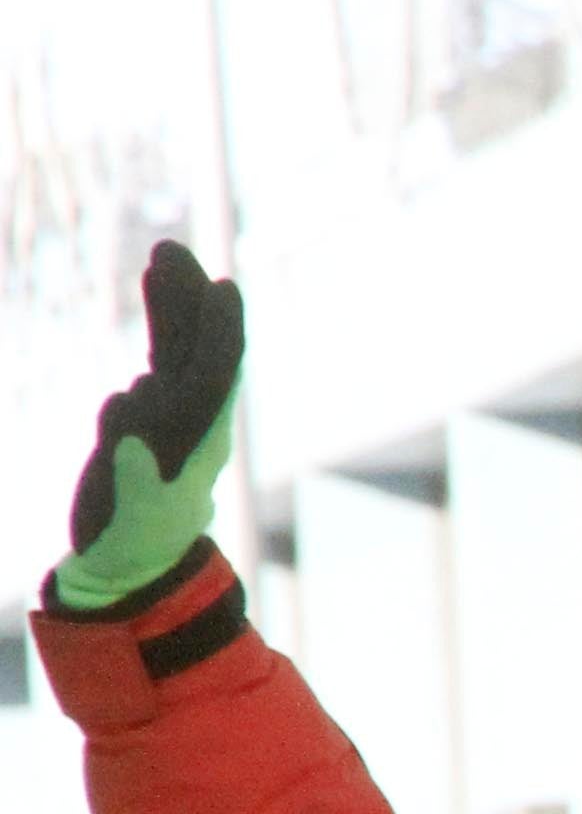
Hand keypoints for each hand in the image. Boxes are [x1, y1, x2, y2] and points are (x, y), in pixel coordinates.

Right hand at [56, 242, 241, 615]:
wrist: (133, 565)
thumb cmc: (136, 546)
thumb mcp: (136, 516)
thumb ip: (135, 474)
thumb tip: (127, 420)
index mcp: (198, 438)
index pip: (216, 373)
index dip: (220, 331)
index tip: (222, 288)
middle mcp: (191, 421)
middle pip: (197, 349)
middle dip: (188, 300)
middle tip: (170, 249)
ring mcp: (172, 418)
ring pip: (178, 351)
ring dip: (172, 307)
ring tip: (160, 258)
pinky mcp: (150, 423)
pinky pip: (160, 368)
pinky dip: (159, 336)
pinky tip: (157, 305)